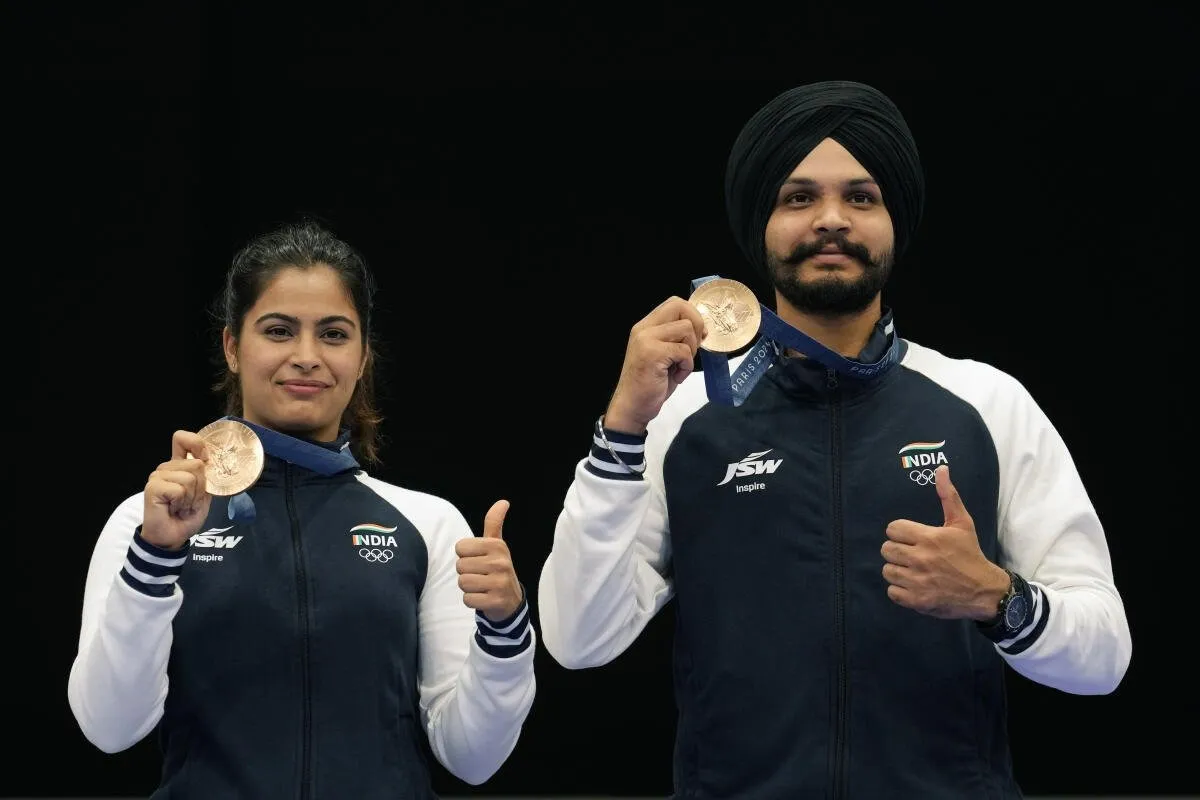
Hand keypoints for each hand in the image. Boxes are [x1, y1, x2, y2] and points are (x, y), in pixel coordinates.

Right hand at [141, 430, 212, 550]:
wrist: (173, 536)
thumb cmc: (187, 515)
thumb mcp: (204, 492)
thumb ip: (206, 475)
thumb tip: (210, 461)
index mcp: (179, 464)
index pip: (183, 439)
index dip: (197, 444)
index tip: (206, 459)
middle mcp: (167, 467)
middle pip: (196, 464)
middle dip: (201, 487)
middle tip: (190, 501)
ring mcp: (158, 476)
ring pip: (190, 478)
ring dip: (192, 497)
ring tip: (182, 506)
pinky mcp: (153, 487)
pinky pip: (179, 489)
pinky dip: (183, 503)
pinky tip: (174, 509)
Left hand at [455, 500, 523, 621]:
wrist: (511, 600)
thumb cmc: (497, 568)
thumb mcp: (496, 545)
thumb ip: (494, 522)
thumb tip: (503, 501)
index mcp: (497, 545)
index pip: (460, 548)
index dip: (466, 556)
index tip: (479, 560)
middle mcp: (501, 562)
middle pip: (460, 566)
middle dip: (467, 572)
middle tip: (481, 575)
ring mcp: (500, 582)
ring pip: (463, 582)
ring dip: (469, 587)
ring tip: (482, 586)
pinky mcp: (496, 601)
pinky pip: (468, 600)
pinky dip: (472, 601)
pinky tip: (484, 598)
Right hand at [603, 296, 706, 435]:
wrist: (632, 407)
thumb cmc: (650, 384)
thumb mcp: (663, 355)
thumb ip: (675, 338)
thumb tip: (701, 329)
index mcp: (646, 326)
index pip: (675, 303)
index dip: (693, 315)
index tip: (698, 336)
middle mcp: (644, 328)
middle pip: (680, 306)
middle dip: (696, 325)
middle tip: (694, 347)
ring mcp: (647, 339)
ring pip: (686, 328)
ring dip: (691, 350)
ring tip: (680, 366)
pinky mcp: (652, 353)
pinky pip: (684, 351)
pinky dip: (686, 366)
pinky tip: (676, 376)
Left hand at [881, 465, 1009, 619]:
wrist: (984, 590)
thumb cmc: (970, 554)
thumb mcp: (962, 523)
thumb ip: (948, 496)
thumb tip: (941, 469)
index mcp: (929, 538)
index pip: (892, 529)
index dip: (900, 533)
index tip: (911, 538)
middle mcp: (920, 558)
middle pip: (886, 549)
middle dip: (897, 551)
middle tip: (911, 554)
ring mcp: (917, 581)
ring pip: (888, 570)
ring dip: (897, 570)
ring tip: (912, 570)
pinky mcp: (916, 600)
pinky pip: (892, 591)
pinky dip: (900, 590)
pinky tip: (913, 585)